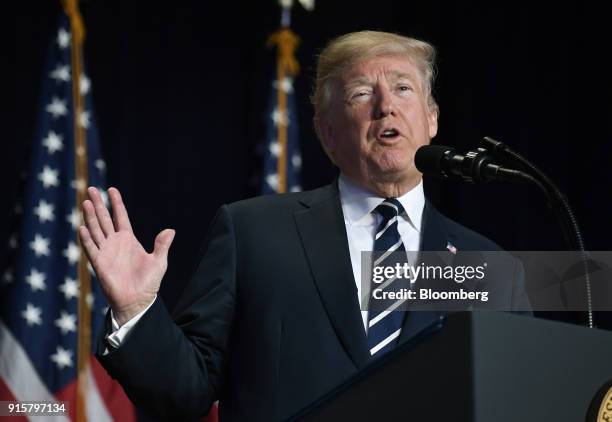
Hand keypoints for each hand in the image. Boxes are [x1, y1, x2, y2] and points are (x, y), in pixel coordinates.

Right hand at [78, 187, 174, 325]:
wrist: (138, 301)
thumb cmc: (149, 283)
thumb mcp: (159, 262)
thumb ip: (162, 245)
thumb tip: (170, 230)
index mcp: (129, 240)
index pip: (120, 217)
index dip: (116, 203)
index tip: (111, 189)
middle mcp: (115, 243)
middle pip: (104, 219)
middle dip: (99, 204)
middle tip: (91, 188)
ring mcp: (106, 252)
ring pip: (96, 229)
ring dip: (90, 216)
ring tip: (86, 202)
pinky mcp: (99, 263)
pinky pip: (91, 248)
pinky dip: (87, 238)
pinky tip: (83, 226)